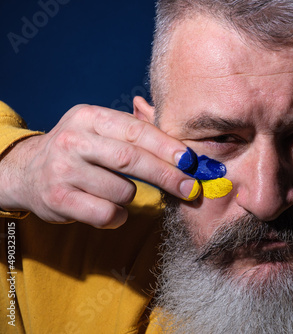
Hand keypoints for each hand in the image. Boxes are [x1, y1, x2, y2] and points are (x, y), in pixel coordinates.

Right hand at [0, 103, 199, 227]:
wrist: (28, 171)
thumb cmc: (81, 151)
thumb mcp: (101, 130)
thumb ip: (137, 132)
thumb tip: (185, 151)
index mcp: (89, 117)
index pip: (136, 131)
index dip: (167, 147)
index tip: (191, 161)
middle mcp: (73, 140)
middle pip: (131, 159)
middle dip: (166, 175)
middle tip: (190, 187)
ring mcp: (62, 170)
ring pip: (122, 191)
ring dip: (133, 197)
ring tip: (120, 192)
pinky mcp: (58, 199)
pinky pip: (106, 214)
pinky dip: (119, 216)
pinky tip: (112, 210)